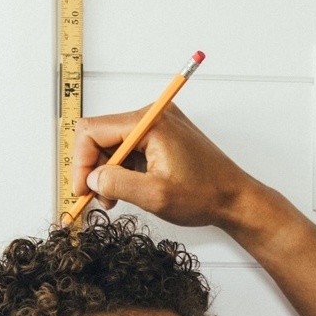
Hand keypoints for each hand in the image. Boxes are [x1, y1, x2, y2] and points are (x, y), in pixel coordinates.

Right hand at [69, 103, 266, 232]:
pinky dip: (122, 170)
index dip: (81, 162)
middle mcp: (153, 116)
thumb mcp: (154, 195)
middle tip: (97, 199)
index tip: (82, 190)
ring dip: (107, 172)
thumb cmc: (205, 194)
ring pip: (113, 144)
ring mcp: (158, 125)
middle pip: (100, 135)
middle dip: (94, 169)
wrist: (235, 199)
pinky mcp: (162, 137)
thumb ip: (116, 183)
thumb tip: (91, 178)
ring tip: (113, 199)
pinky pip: (129, 149)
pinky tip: (126, 190)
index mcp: (150, 122)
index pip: (93, 131)